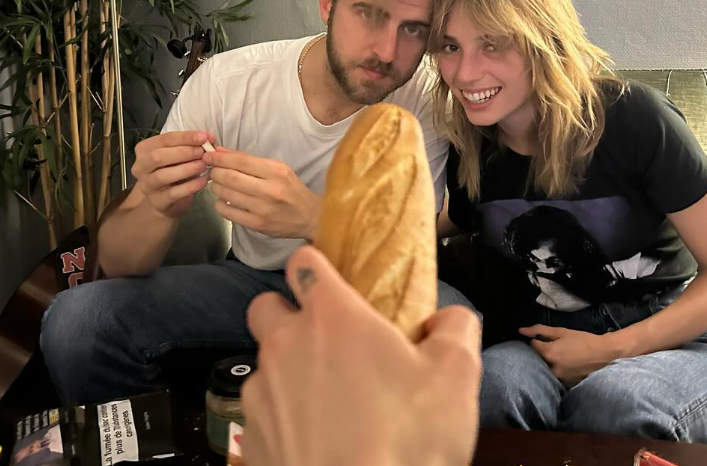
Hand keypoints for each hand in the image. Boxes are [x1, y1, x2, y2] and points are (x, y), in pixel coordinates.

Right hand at [130, 130, 212, 217]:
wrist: (166, 198)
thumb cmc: (173, 169)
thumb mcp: (179, 154)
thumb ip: (190, 145)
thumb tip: (209, 137)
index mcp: (145, 149)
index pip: (164, 139)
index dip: (185, 137)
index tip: (204, 137)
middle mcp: (140, 166)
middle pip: (158, 156)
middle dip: (183, 152)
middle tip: (203, 153)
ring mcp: (147, 185)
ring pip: (162, 176)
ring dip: (186, 169)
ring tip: (203, 165)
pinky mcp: (157, 201)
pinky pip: (173, 193)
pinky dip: (190, 186)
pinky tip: (203, 181)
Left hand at [204, 149, 320, 239]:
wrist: (310, 216)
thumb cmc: (292, 189)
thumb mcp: (277, 168)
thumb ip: (249, 160)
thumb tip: (221, 151)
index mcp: (276, 171)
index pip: (240, 161)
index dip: (220, 158)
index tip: (209, 155)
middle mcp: (269, 190)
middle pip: (230, 178)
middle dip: (215, 172)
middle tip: (211, 170)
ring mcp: (263, 209)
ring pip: (226, 195)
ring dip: (215, 187)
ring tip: (216, 184)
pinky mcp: (257, 225)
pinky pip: (228, 213)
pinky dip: (219, 204)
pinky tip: (223, 200)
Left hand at [241, 246, 481, 465]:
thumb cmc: (405, 441)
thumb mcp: (456, 377)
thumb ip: (456, 329)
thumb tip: (449, 319)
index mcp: (331, 317)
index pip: (304, 262)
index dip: (317, 267)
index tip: (336, 284)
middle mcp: (286, 345)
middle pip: (267, 307)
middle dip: (288, 315)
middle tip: (327, 343)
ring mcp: (261, 393)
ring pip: (265, 365)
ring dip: (289, 373)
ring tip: (330, 406)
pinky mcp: (250, 438)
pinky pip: (262, 414)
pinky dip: (283, 420)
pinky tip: (316, 444)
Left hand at [519, 324, 617, 385]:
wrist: (604, 354)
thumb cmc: (582, 340)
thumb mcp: (561, 332)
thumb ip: (540, 330)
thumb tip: (521, 330)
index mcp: (549, 353)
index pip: (532, 346)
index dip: (536, 341)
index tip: (544, 339)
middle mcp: (552, 369)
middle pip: (537, 361)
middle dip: (541, 355)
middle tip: (552, 349)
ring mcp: (560, 379)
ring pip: (546, 371)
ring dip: (548, 365)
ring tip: (559, 358)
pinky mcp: (567, 385)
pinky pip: (556, 378)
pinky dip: (557, 372)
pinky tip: (565, 367)